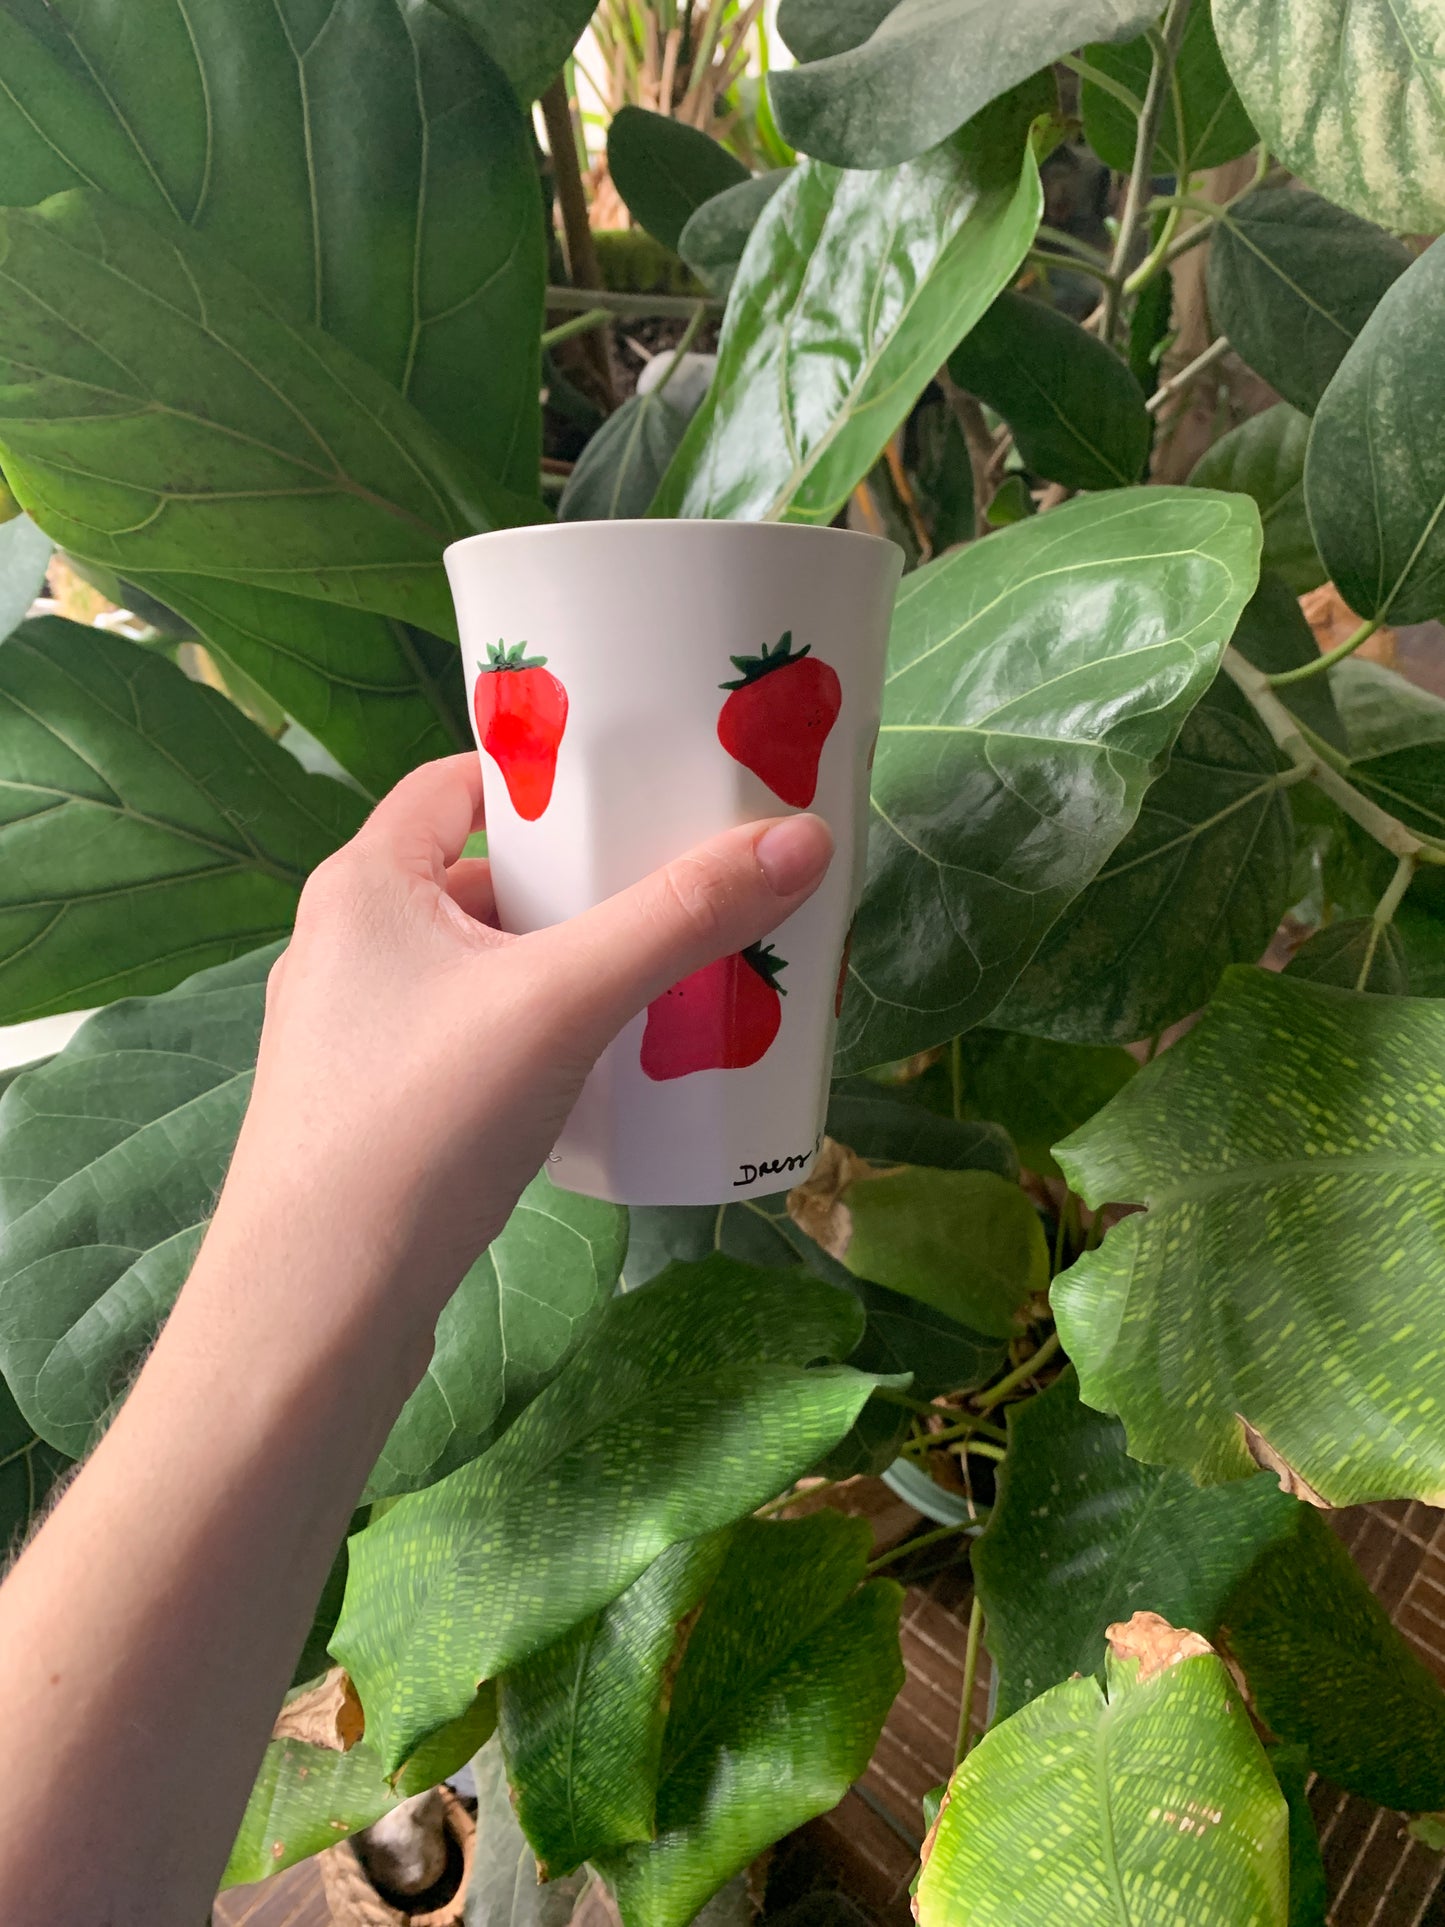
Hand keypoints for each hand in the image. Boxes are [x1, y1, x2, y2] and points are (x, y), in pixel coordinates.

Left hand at [212, 754, 833, 1370]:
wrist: (318, 1313)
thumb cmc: (420, 1126)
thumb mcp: (564, 1004)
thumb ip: (679, 920)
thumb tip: (804, 840)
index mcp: (365, 884)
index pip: (459, 780)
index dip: (550, 774)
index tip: (643, 785)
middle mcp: (348, 945)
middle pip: (486, 877)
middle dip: (585, 883)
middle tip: (686, 884)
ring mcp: (358, 1035)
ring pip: (486, 969)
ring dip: (570, 968)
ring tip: (671, 975)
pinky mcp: (379, 1112)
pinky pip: (477, 1040)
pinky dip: (542, 1037)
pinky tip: (610, 1069)